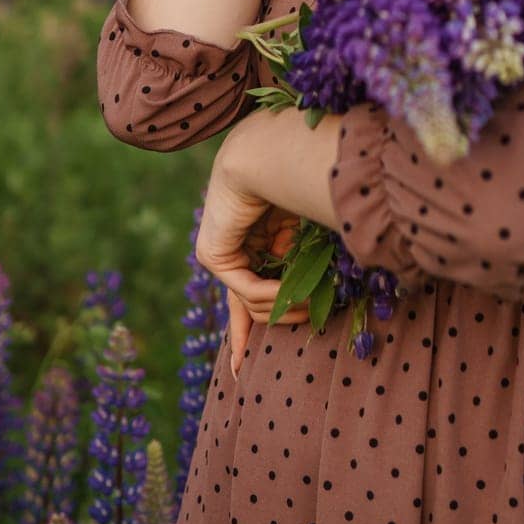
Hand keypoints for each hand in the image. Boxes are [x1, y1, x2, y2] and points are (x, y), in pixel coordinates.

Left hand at [195, 155, 310, 381]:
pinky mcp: (212, 254)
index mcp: (256, 243)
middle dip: (268, 330)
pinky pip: (245, 289)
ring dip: (284, 308)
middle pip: (247, 308)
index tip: (242, 371)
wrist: (267, 152)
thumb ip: (300, 269)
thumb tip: (310, 305)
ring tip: (310, 306)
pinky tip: (288, 291)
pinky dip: (271, 293)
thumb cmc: (295, 182)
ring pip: (253, 303)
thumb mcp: (304, 236)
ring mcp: (221, 252)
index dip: (250, 331)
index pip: (252, 295)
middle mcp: (236, 249)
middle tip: (292, 338)